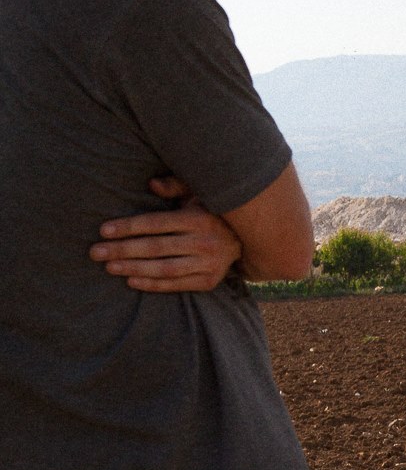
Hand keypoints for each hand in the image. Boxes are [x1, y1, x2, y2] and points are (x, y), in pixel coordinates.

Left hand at [92, 177, 244, 292]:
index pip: (156, 223)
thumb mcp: (198, 194)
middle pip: (156, 247)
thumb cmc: (211, 213)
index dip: (128, 227)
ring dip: (134, 268)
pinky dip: (153, 284)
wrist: (246, 241)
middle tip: (95, 252)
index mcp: (198, 219)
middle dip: (122, 250)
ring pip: (164, 268)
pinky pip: (176, 284)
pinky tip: (131, 281)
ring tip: (109, 267)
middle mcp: (204, 242)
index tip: (103, 230)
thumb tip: (151, 184)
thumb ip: (175, 186)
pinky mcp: (209, 280)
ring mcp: (208, 263)